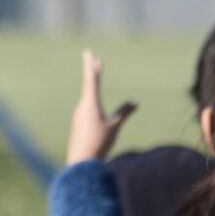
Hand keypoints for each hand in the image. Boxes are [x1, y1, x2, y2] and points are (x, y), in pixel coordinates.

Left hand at [65, 50, 136, 165]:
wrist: (81, 161)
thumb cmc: (100, 143)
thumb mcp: (114, 126)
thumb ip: (124, 112)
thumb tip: (135, 102)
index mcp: (90, 103)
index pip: (91, 80)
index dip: (92, 66)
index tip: (90, 53)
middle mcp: (82, 106)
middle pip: (88, 84)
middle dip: (91, 69)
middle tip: (89, 55)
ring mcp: (79, 115)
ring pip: (87, 95)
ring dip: (91, 82)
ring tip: (92, 71)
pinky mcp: (79, 124)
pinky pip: (86, 105)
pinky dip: (90, 96)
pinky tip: (90, 98)